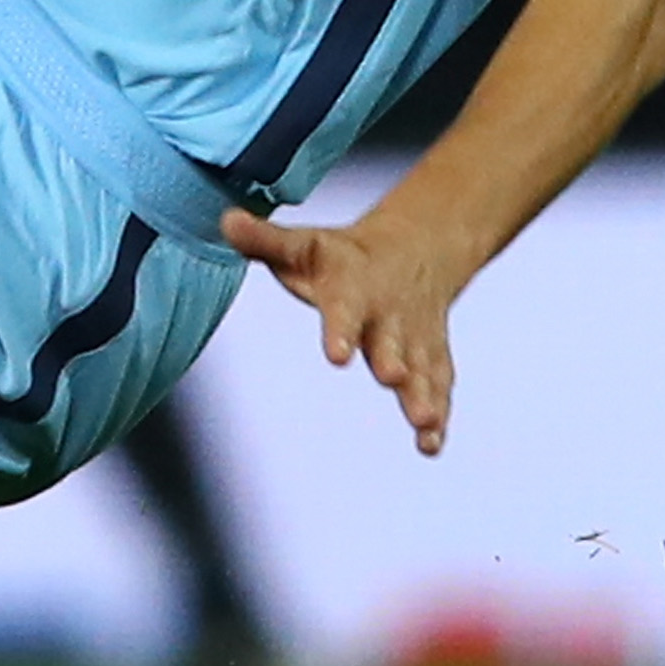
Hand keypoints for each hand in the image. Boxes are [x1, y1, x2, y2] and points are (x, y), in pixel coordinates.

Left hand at [220, 203, 468, 456]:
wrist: (415, 249)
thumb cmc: (341, 258)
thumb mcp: (303, 245)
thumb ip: (265, 241)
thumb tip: (225, 221)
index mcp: (354, 289)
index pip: (345, 310)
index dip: (340, 331)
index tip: (336, 356)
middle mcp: (388, 317)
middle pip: (390, 342)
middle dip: (393, 362)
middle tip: (393, 378)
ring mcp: (413, 341)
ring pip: (421, 370)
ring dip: (423, 396)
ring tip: (424, 424)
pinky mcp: (430, 360)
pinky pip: (438, 387)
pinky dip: (439, 417)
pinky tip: (431, 444)